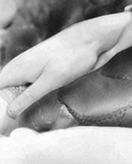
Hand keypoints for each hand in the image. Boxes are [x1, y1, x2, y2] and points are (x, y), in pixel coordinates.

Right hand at [0, 11, 131, 118]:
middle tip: (14, 124)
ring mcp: (32, 67)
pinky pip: (31, 85)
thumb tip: (8, 113)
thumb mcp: (50, 81)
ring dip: (20, 102)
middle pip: (5, 90)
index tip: (5, 121)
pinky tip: (39, 106)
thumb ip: (28, 97)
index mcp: (15, 69)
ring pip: (17, 88)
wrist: (91, 39)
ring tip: (23, 119)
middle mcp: (20, 67)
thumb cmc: (71, 58)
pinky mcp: (44, 69)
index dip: (0, 105)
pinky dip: (32, 95)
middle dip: (8, 105)